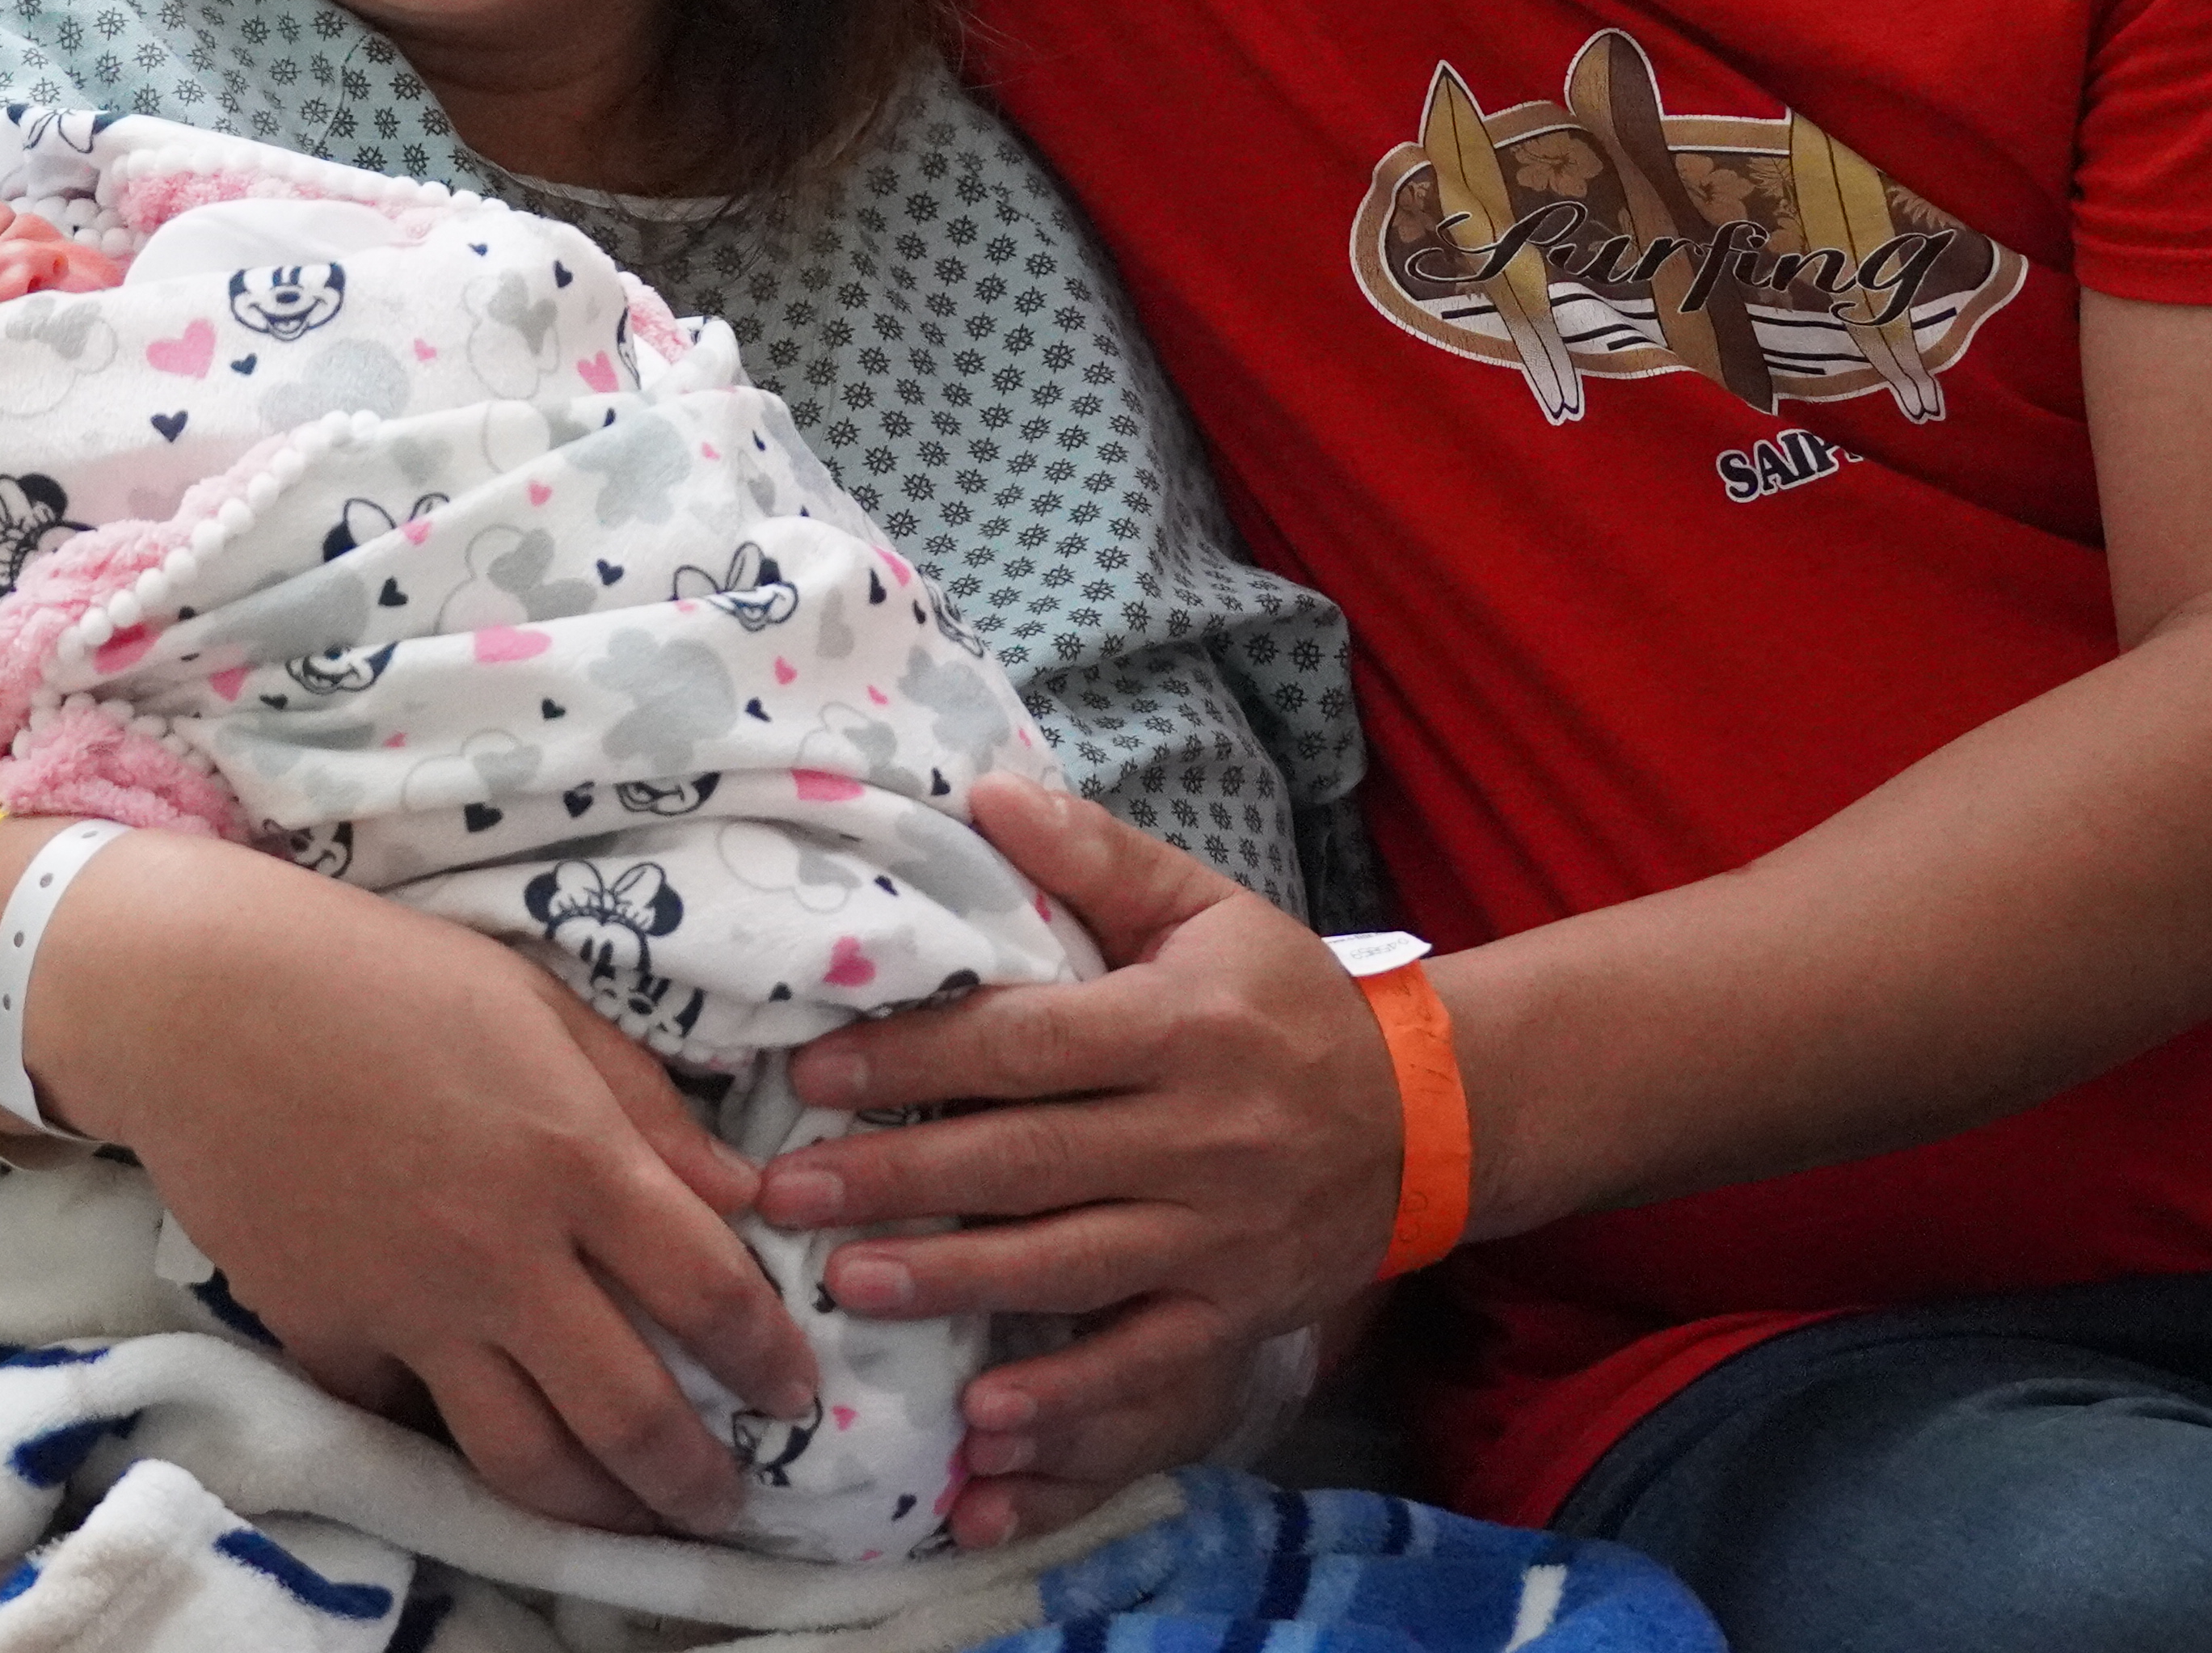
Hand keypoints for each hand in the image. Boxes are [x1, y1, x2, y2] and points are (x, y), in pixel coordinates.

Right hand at [50, 840, 821, 1540]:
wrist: (202, 1002)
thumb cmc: (384, 976)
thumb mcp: (539, 1003)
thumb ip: (645, 1103)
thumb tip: (743, 1191)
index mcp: (573, 1158)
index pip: (709, 1290)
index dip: (767, 1356)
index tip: (794, 1391)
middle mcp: (503, 1254)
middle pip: (629, 1411)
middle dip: (695, 1477)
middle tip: (727, 1502)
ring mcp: (411, 1310)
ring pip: (525, 1458)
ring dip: (597, 1509)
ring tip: (634, 1523)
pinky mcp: (328, 1339)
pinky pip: (409, 1420)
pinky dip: (453, 1441)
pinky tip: (491, 1445)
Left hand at [756, 779, 1404, 1541]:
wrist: (1427, 1114)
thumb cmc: (1286, 1002)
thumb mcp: (1207, 908)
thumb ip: (1095, 856)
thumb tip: (984, 791)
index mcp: (1182, 1025)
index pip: (1027, 1043)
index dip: (915, 1058)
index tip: (814, 1070)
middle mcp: (1201, 1134)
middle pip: (1027, 1158)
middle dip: (897, 1177)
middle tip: (784, 1191)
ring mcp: (1220, 1236)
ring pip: (1067, 1264)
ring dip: (951, 1280)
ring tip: (845, 1284)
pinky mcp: (1236, 1315)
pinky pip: (1143, 1366)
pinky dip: (1066, 1399)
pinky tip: (983, 1421)